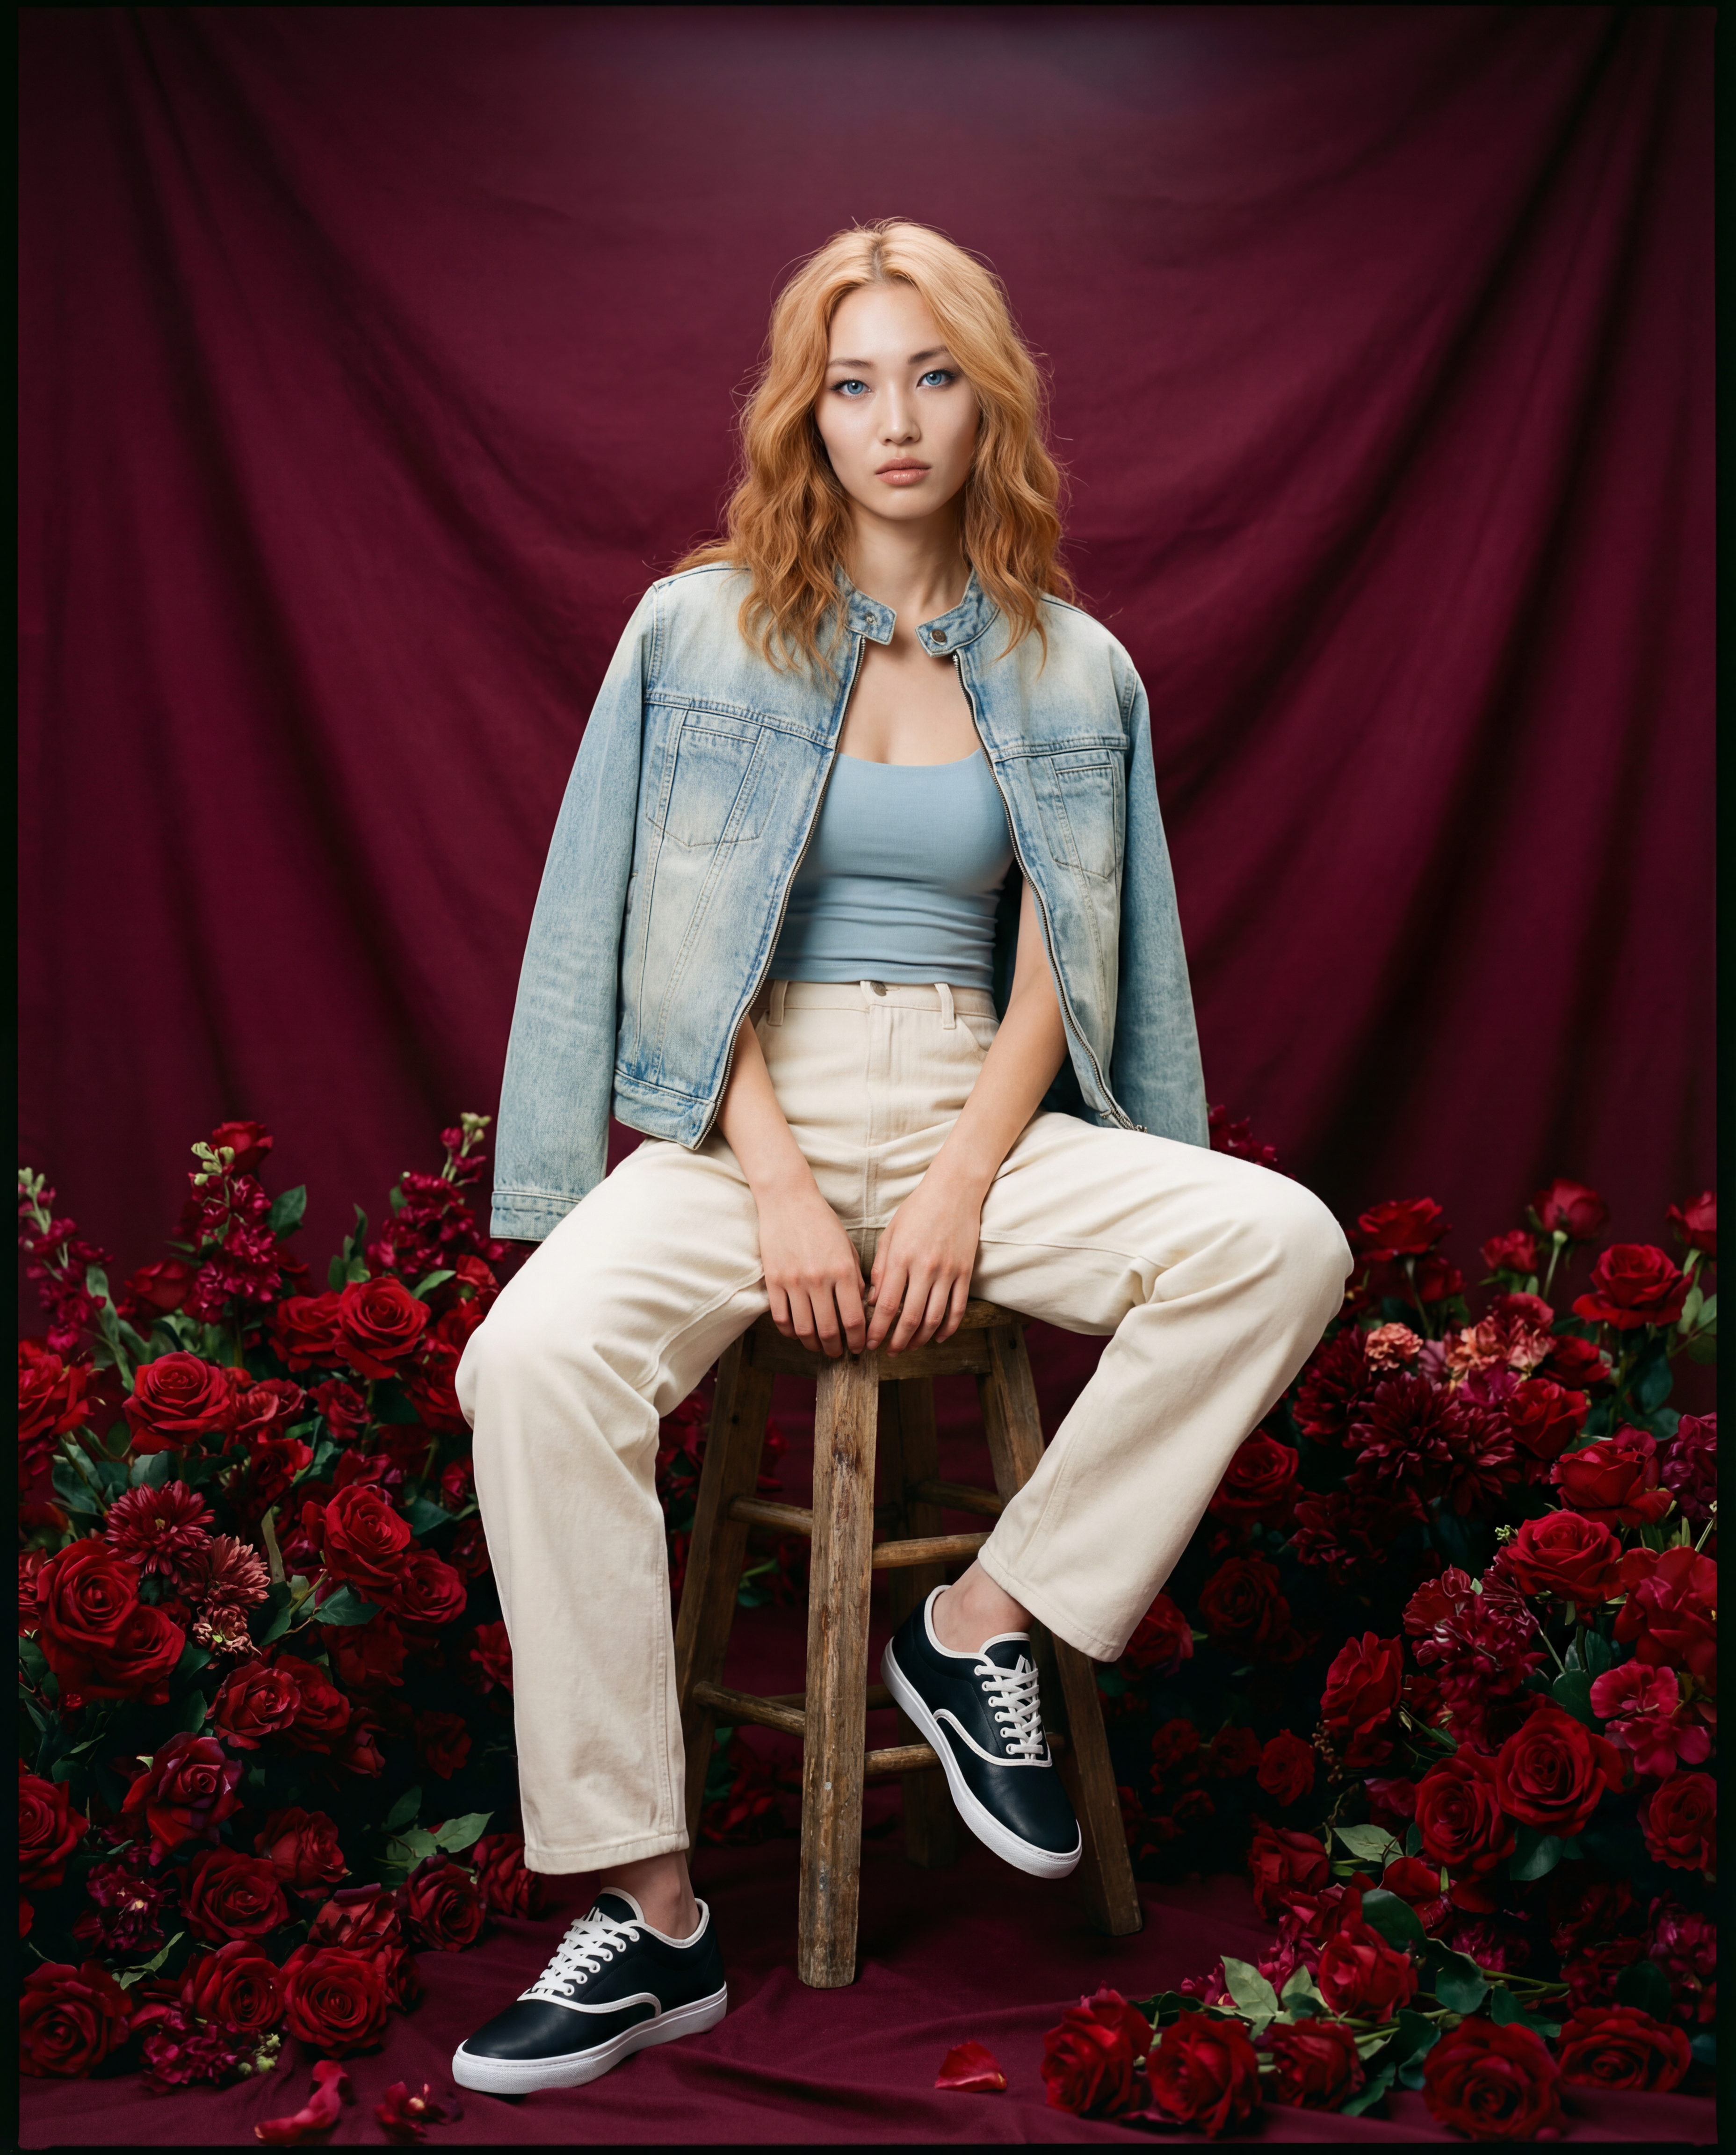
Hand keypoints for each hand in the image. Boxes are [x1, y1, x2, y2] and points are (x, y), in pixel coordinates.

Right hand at [756, 1174, 867, 1356]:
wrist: (788, 1200)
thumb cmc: (822, 1222)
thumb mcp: (847, 1248)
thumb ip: (855, 1279)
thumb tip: (860, 1310)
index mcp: (843, 1270)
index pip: (855, 1319)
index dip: (859, 1340)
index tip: (860, 1347)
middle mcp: (819, 1279)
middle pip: (829, 1330)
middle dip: (837, 1348)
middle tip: (839, 1352)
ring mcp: (794, 1281)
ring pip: (804, 1329)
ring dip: (813, 1344)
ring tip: (819, 1346)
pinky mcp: (773, 1280)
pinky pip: (781, 1317)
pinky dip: (790, 1331)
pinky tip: (798, 1332)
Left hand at [866, 1163, 983, 1353]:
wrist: (954, 1192)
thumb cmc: (917, 1210)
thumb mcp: (890, 1235)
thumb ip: (881, 1269)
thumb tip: (872, 1302)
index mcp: (901, 1259)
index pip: (887, 1306)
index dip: (877, 1330)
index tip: (870, 1343)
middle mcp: (925, 1268)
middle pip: (910, 1318)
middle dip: (897, 1341)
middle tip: (888, 1352)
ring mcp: (948, 1272)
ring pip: (934, 1318)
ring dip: (920, 1338)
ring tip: (909, 1347)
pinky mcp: (965, 1272)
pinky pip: (958, 1308)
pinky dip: (948, 1327)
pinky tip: (937, 1337)